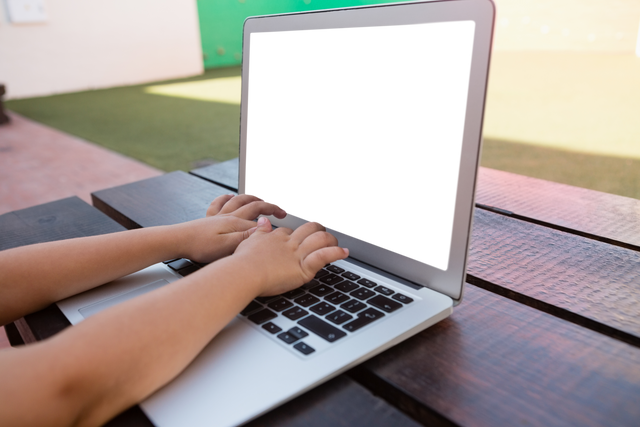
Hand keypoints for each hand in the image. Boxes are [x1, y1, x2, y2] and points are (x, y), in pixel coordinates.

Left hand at [177, 193, 286, 262]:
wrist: (178, 240)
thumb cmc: (201, 246)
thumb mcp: (228, 246)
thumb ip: (247, 236)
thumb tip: (264, 227)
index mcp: (236, 224)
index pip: (261, 223)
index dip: (275, 225)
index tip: (285, 230)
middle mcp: (229, 216)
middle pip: (254, 206)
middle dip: (270, 206)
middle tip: (281, 210)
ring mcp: (219, 216)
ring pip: (239, 200)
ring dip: (251, 197)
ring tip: (260, 196)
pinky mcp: (209, 218)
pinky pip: (219, 203)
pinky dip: (226, 197)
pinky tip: (229, 195)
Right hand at [232, 217, 348, 296]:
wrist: (243, 273)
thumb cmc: (242, 262)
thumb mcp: (249, 240)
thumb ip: (259, 231)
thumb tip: (263, 221)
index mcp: (276, 237)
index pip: (291, 231)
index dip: (298, 234)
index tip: (301, 237)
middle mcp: (289, 243)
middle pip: (310, 229)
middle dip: (319, 228)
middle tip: (323, 230)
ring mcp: (297, 254)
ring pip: (320, 239)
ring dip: (331, 239)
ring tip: (337, 242)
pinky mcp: (303, 267)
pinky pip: (323, 257)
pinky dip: (336, 253)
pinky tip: (344, 252)